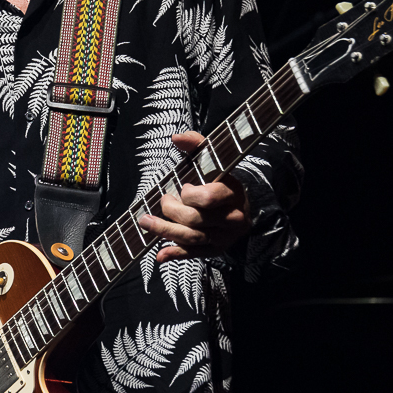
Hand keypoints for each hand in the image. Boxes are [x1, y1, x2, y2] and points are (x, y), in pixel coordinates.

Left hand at [137, 131, 252, 262]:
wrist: (246, 207)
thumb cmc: (223, 182)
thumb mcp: (215, 161)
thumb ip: (197, 145)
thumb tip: (176, 138)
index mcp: (232, 193)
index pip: (208, 198)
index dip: (189, 195)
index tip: (184, 188)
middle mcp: (231, 218)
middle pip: (195, 220)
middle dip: (172, 211)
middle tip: (163, 202)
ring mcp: (224, 236)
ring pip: (192, 238)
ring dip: (165, 231)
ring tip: (146, 223)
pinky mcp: (216, 249)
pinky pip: (194, 254)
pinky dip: (175, 254)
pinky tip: (159, 255)